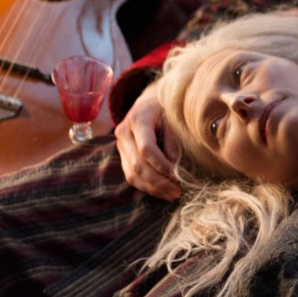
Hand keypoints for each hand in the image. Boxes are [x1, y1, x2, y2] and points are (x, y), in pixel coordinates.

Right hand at [114, 85, 181, 200]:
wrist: (149, 102)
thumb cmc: (165, 109)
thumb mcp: (173, 118)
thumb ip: (173, 140)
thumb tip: (173, 165)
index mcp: (138, 119)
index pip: (146, 148)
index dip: (160, 164)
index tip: (175, 174)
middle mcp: (124, 133)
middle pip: (137, 164)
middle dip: (158, 181)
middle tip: (177, 191)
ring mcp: (120, 145)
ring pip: (132, 173)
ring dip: (152, 188)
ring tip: (172, 194)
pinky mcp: (122, 155)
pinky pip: (131, 175)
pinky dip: (146, 186)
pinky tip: (161, 191)